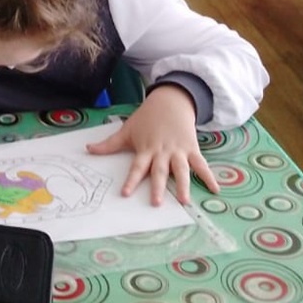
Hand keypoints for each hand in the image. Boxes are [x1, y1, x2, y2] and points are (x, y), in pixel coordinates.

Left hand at [85, 85, 217, 205]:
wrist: (171, 100)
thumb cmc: (147, 118)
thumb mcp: (127, 129)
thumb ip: (109, 144)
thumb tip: (87, 150)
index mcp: (146, 148)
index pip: (137, 167)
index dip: (131, 180)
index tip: (126, 193)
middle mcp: (162, 151)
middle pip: (160, 171)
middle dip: (158, 186)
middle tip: (157, 202)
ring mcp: (178, 151)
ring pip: (181, 170)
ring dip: (183, 185)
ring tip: (184, 201)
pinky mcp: (192, 148)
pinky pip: (201, 164)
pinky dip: (209, 177)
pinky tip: (215, 189)